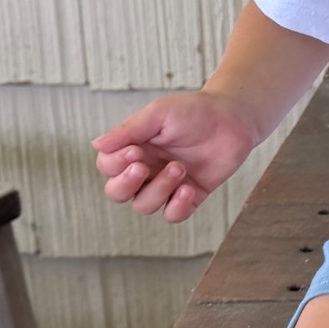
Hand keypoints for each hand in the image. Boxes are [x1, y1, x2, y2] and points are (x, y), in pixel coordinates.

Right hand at [91, 90, 259, 223]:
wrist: (233, 119)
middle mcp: (146, 170)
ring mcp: (167, 185)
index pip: (107, 167)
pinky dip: (177, 207)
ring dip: (158, 190)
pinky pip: (172, 215)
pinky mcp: (190, 196)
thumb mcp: (157, 115)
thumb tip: (95, 145)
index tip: (134, 150)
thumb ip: (128, 131)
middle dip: (126, 184)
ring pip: (144, 206)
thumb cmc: (193, 112)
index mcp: (133, 149)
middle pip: (117, 193)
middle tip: (144, 166)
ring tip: (179, 168)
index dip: (115, 165)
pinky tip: (189, 189)